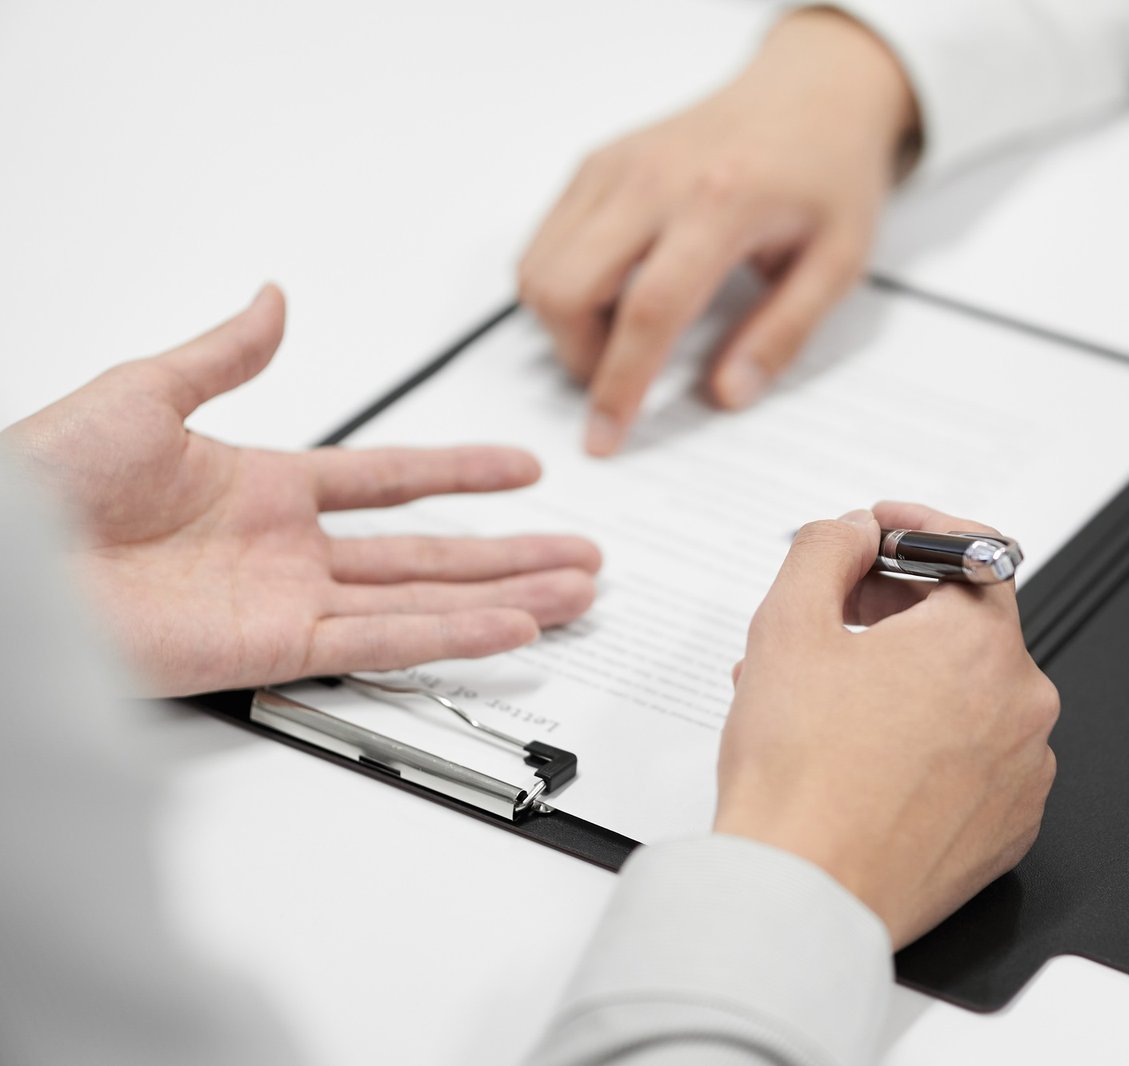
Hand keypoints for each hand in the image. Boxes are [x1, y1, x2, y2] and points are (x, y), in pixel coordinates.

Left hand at [1, 285, 601, 696]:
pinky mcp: (273, 651)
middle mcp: (289, 552)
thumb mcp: (145, 393)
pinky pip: (384, 641)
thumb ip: (226, 354)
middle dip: (513, 552)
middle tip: (581, 555)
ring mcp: (288, 603)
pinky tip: (512, 629)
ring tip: (576, 594)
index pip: (391, 482)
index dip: (461, 473)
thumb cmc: (42, 480)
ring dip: (508, 597)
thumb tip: (273, 300)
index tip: (524, 469)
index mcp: (266, 487)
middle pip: (431, 552)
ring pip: (427, 600)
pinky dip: (453, 636)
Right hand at [518, 9, 918, 455]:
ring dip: (564, 323)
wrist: (812, 92)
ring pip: (539, 266)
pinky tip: (615, 295)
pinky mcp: (597, 163)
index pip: (648, 311)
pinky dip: (561, 283)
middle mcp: (653, 178)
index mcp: (720, 203)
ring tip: (623, 335)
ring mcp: (615, 165)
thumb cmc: (829, 174)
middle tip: (621, 380)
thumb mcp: (839, 263)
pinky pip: (545, 240)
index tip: (605, 438)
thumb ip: (782, 334)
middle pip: (565, 288)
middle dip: (577, 357)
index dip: (619, 385)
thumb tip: (726, 396)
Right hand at [715, 502, 1058, 947]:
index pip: (970, 552)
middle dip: (894, 607)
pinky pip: (975, 757)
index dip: (914, 531)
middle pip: (965, 624)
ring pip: (965, 693)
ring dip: (903, 677)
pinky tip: (865, 753)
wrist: (803, 895)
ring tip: (827, 696)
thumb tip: (855, 530)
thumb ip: (827, 548)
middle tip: (833, 614)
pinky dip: (929, 740)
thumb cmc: (798, 776)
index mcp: (981, 645)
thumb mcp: (787, 625)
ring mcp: (1024, 772)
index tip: (878, 533)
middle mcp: (1022, 705)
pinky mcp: (1010, 826)